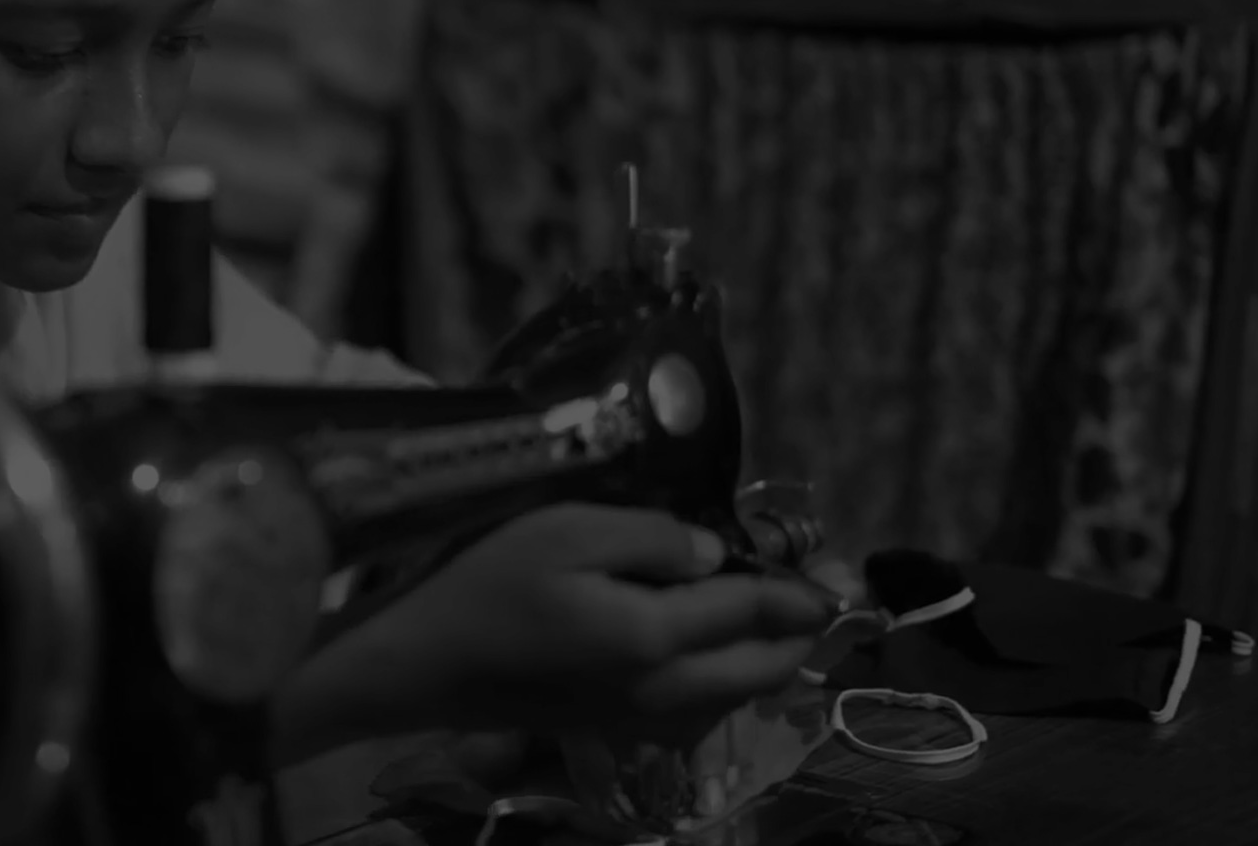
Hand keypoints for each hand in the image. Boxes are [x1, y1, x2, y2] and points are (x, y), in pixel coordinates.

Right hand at [276, 504, 837, 760]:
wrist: (420, 663)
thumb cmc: (484, 584)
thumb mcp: (564, 530)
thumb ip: (650, 537)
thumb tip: (711, 554)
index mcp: (657, 636)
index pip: (755, 610)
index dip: (802, 587)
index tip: (837, 569)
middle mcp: (662, 690)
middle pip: (760, 669)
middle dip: (799, 632)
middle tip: (821, 593)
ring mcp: (637, 717)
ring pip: (733, 698)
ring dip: (766, 661)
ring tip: (779, 619)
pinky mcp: (612, 727)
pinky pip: (698, 712)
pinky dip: (726, 685)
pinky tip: (714, 658)